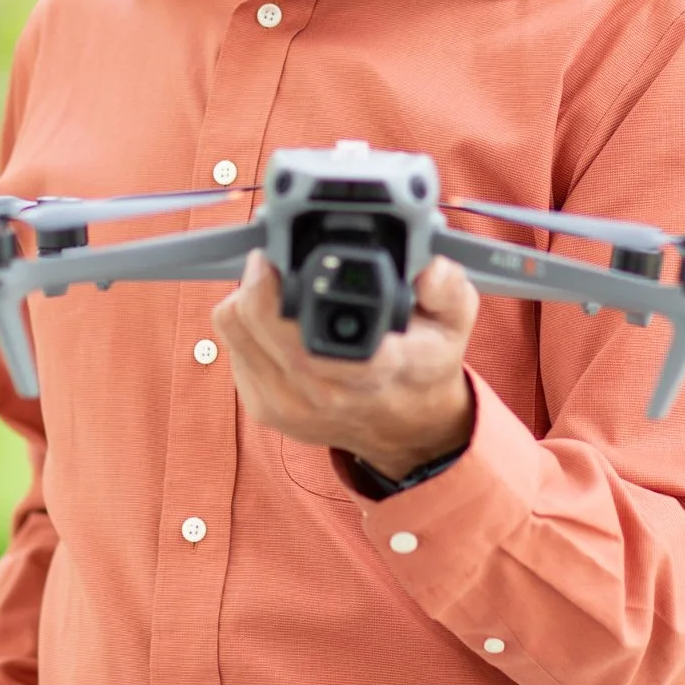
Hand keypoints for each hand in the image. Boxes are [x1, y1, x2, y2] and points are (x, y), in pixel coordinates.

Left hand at [212, 250, 477, 483]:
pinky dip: (245, 323)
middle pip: (255, 326)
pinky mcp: (263, 407)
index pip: (307, 342)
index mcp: (370, 372)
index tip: (278, 255)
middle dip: (257, 280)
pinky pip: (231, 346)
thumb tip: (428, 268)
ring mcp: (287, 406)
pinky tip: (276, 316)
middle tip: (274, 255)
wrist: (407, 429)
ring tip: (278, 284)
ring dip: (247, 298)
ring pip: (235, 329)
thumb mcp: (453, 321)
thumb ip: (446, 287)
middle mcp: (323, 394)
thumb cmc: (424, 365)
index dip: (277, 292)